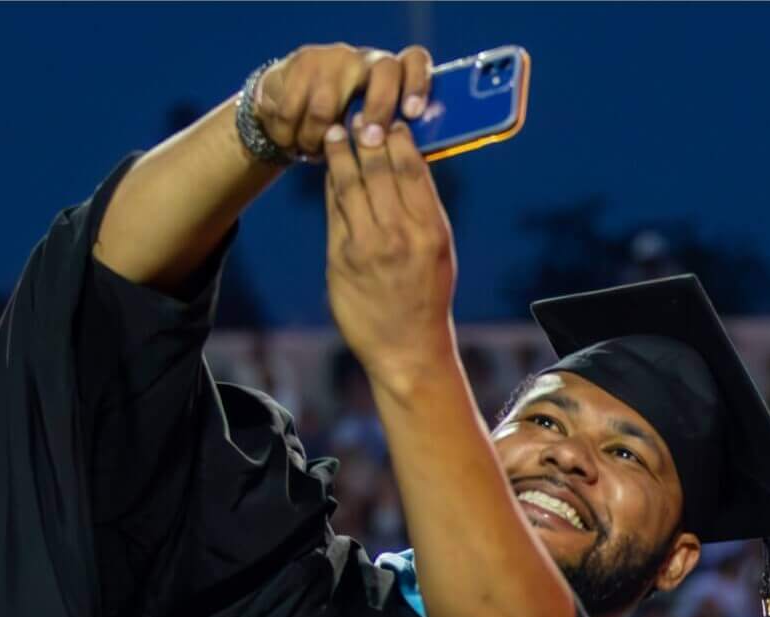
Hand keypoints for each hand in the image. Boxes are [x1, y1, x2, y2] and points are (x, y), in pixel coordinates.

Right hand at [252, 44, 431, 158]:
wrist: (286, 104)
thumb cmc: (338, 126)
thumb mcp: (366, 129)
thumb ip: (387, 135)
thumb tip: (408, 156)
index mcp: (390, 74)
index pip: (414, 61)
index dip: (418, 84)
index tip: (413, 113)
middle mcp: (363, 59)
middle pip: (384, 71)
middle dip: (379, 109)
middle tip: (369, 142)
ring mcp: (331, 58)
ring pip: (327, 106)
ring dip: (317, 139)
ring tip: (312, 151)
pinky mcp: (298, 64)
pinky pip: (292, 111)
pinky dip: (289, 135)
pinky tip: (291, 141)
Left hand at [322, 118, 457, 391]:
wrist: (407, 347)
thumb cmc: (427, 295)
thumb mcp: (439, 249)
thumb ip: (422, 209)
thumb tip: (406, 163)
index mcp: (430, 229)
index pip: (412, 169)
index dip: (398, 139)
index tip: (391, 121)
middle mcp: (399, 234)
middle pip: (377, 170)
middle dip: (365, 137)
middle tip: (357, 115)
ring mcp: (367, 246)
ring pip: (350, 185)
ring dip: (340, 153)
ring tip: (334, 133)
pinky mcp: (340, 259)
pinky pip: (334, 210)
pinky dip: (331, 184)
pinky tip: (330, 168)